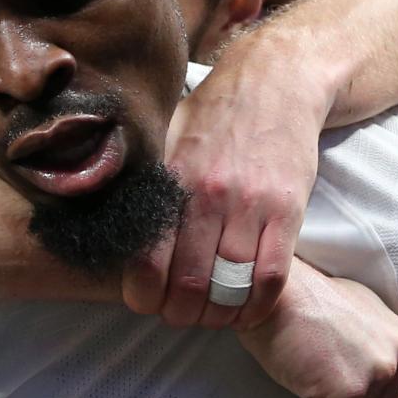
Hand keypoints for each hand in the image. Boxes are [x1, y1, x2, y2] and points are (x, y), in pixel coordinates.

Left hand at [126, 32, 324, 329]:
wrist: (275, 81)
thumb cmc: (213, 113)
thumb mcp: (166, 136)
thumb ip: (144, 179)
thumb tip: (109, 220)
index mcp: (172, 179)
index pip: (148, 259)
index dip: (144, 296)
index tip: (146, 303)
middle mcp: (210, 195)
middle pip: (190, 283)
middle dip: (181, 313)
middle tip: (179, 316)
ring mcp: (252, 204)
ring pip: (232, 286)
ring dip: (219, 314)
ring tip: (212, 316)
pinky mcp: (288, 210)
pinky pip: (272, 276)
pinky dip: (257, 304)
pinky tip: (246, 309)